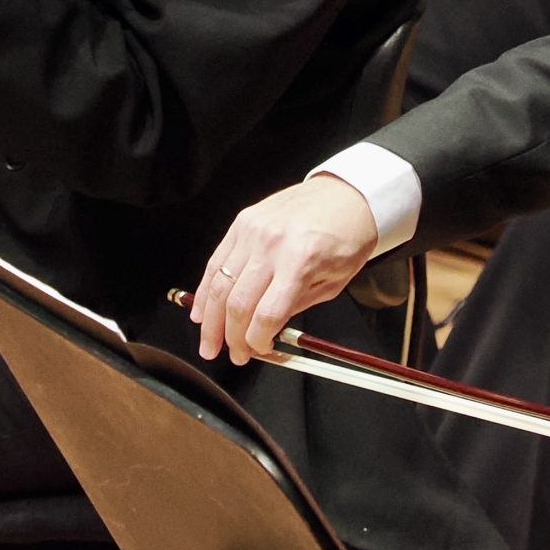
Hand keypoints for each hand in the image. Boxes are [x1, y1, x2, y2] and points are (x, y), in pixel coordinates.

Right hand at [191, 175, 379, 363]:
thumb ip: (298, 306)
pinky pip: (217, 260)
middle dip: (230, 337)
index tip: (259, 351)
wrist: (348, 194)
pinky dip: (206, 289)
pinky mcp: (243, 221)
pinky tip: (201, 310)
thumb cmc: (348, 236)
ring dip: (210, 320)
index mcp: (300, 261)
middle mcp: (272, 244)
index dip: (257, 341)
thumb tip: (267, 331)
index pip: (266, 314)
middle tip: (232, 355)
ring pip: (220, 284)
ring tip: (208, 343)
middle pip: (237, 303)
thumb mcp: (335, 281)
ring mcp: (253, 230)